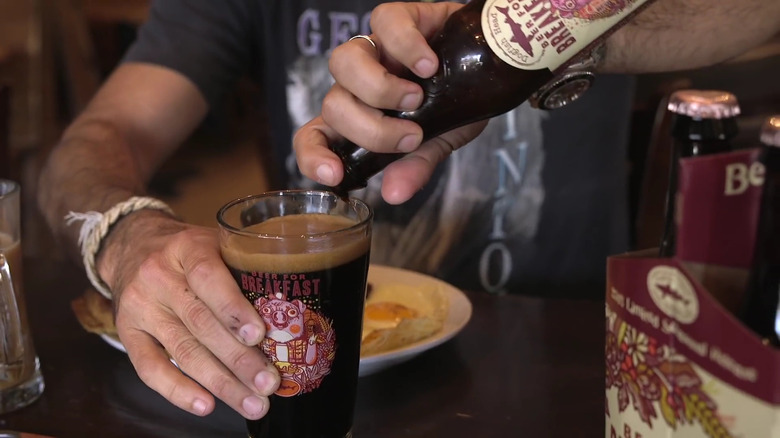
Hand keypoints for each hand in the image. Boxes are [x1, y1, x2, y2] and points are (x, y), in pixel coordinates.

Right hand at [97, 211, 279, 418]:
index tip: (259, 336)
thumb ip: (244, 269)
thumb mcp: (216, 242)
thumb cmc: (191, 250)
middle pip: (200, 323)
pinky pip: (149, 368)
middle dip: (238, 358)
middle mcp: (159, 276)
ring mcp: (140, 306)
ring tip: (252, 403)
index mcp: (187, 247)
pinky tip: (206, 405)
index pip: (208, 277)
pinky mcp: (128, 332)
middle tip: (268, 383)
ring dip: (220, 382)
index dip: (233, 309)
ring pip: (182, 351)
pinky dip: (178, 390)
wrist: (133, 246)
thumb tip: (290, 316)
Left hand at [293, 2, 486, 203]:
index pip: (314, 135)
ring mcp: (375, 48)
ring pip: (344, 62)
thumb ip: (416, 165)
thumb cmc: (457, 101)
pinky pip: (384, 22)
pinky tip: (430, 64)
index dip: (313, 154)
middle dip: (371, 130)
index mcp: (360, 116)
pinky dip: (406, 46)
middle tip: (413, 137)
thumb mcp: (439, 141)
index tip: (336, 173)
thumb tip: (394, 194)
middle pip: (334, 104)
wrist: (492, 62)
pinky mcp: (398, 17)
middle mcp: (358, 83)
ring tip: (417, 97)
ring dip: (379, 88)